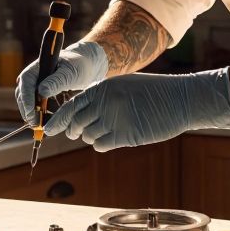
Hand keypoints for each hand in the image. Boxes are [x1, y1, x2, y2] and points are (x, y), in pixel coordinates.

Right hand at [15, 40, 108, 121]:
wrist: (85, 66)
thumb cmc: (78, 66)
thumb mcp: (70, 73)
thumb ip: (56, 82)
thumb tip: (41, 92)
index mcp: (38, 66)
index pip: (25, 81)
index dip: (26, 98)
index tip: (31, 113)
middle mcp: (34, 75)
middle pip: (23, 92)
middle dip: (27, 109)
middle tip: (35, 124)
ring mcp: (36, 84)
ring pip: (27, 100)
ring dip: (30, 112)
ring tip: (38, 125)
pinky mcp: (41, 93)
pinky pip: (35, 104)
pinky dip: (38, 113)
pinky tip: (44, 121)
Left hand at [43, 68, 229, 150]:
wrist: (180, 99)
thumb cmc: (154, 92)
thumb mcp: (124, 86)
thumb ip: (102, 97)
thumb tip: (81, 113)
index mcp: (102, 88)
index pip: (71, 105)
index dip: (58, 119)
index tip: (49, 129)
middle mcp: (104, 102)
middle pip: (75, 123)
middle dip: (72, 130)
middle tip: (74, 133)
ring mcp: (114, 119)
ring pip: (87, 135)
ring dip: (91, 136)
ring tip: (105, 130)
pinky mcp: (124, 135)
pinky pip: (100, 144)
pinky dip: (101, 144)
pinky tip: (110, 139)